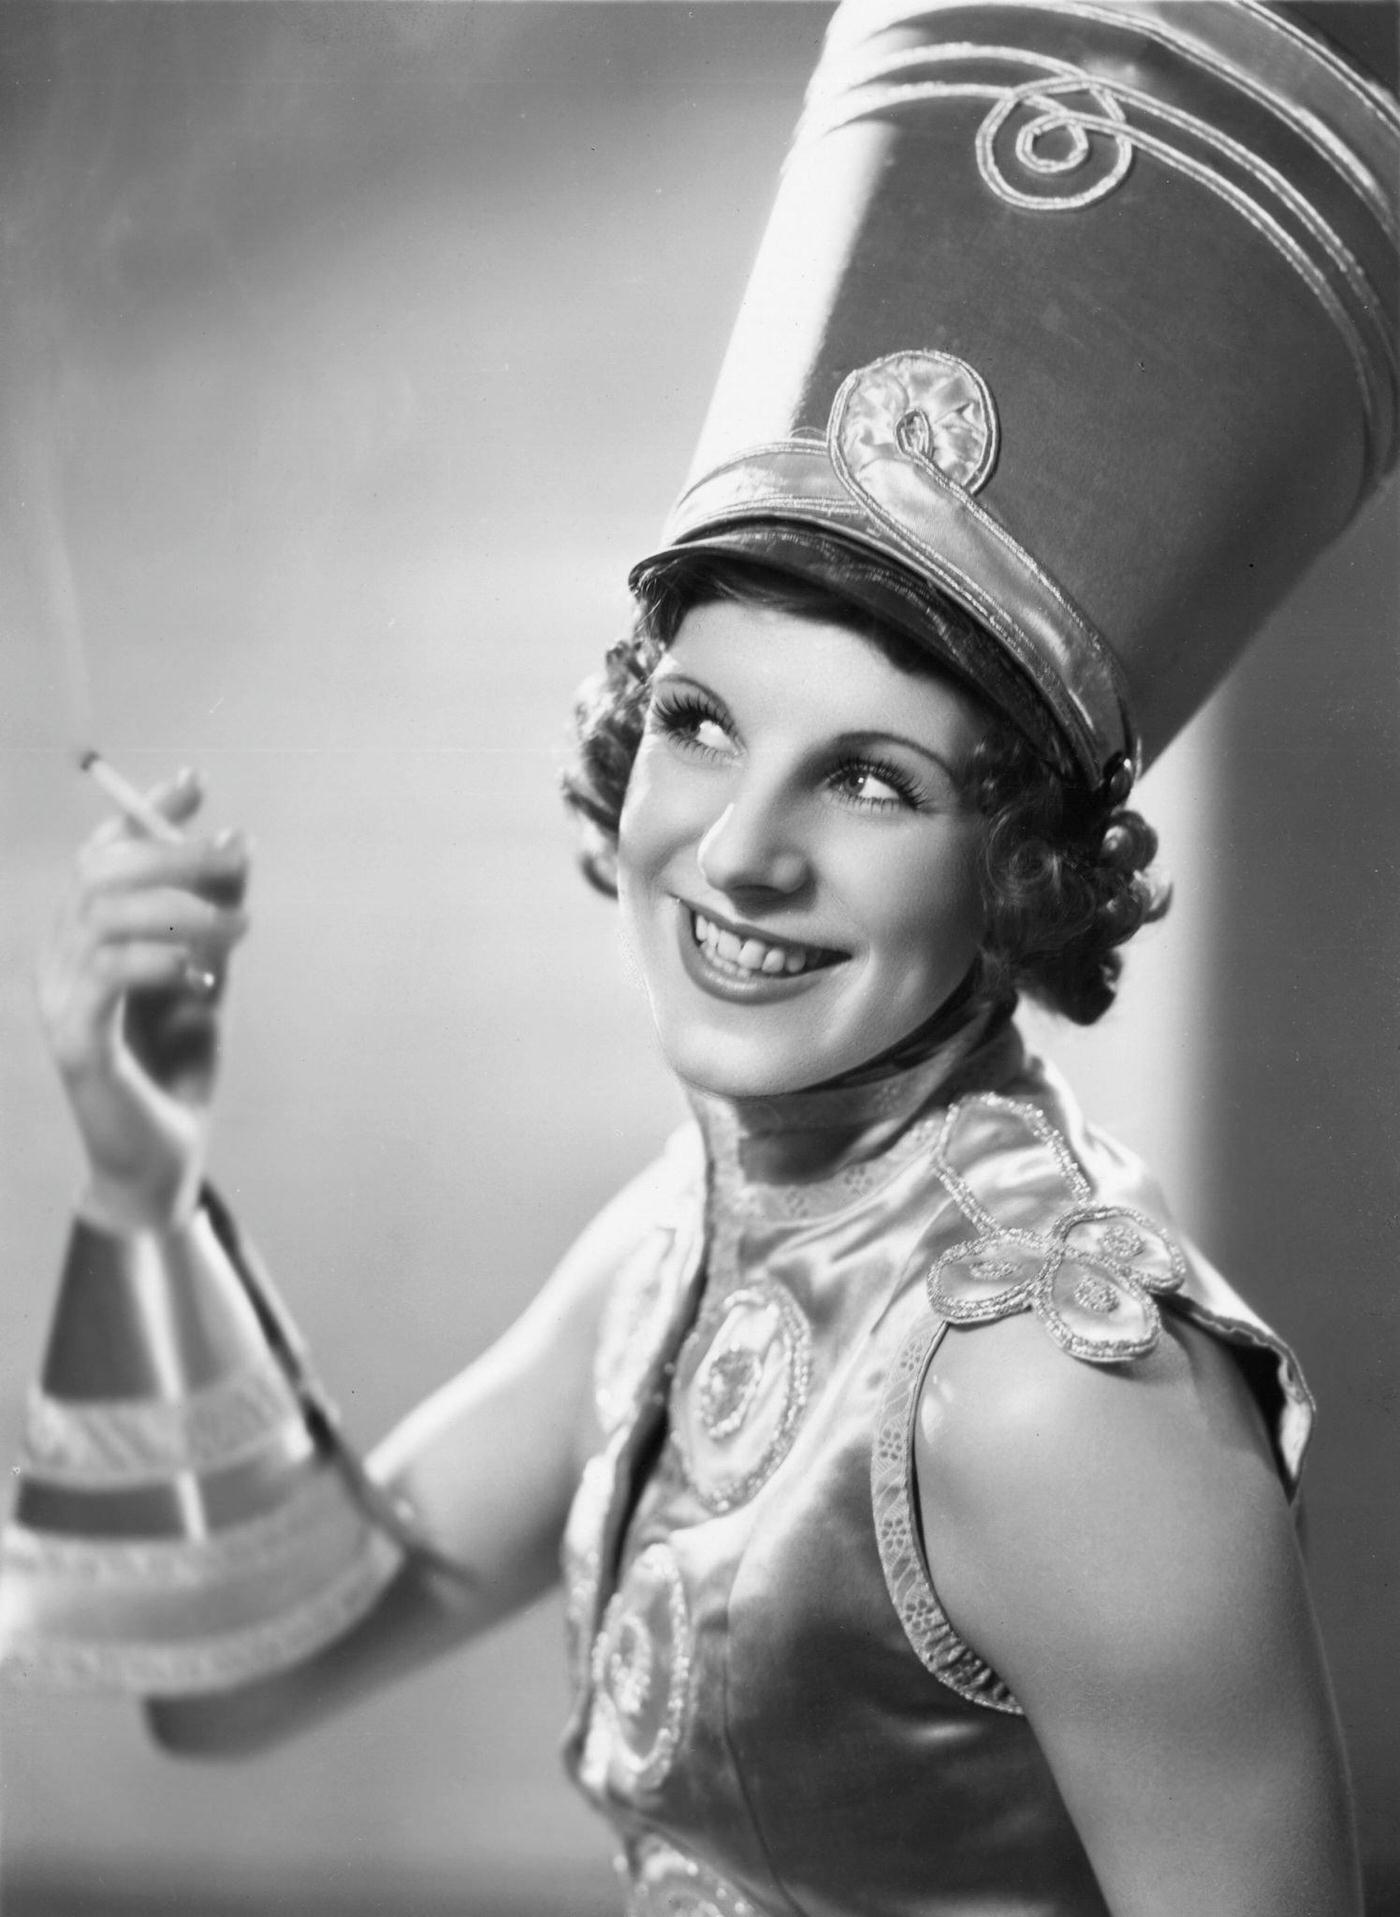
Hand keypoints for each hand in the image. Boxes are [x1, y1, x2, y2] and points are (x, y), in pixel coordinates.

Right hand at [38, 768, 251, 1232]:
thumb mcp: (210, 978)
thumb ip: (218, 918)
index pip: (101, 856)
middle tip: (237, 857)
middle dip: (173, 852)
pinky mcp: (76, 1044)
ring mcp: (60, 1002)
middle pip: (100, 873)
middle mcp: (60, 963)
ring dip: (183, 909)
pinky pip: (110, 975)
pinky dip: (164, 959)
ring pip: (105, 916)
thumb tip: (237, 844)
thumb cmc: (179, 1068)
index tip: (194, 785)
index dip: (142, 814)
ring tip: (240, 927)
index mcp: (85, 941)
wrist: (163, 1160)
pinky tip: (202, 972)